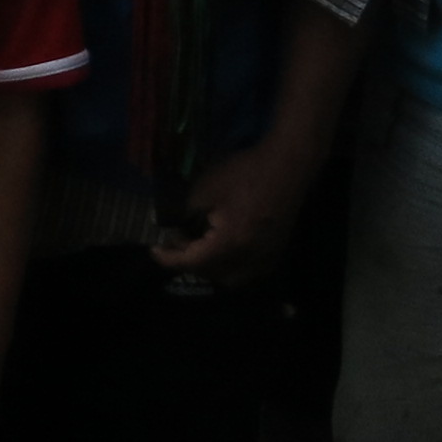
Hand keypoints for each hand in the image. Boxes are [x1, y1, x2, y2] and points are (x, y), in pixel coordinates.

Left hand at [152, 131, 321, 286]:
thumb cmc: (245, 172)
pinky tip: (222, 248)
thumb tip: (176, 224)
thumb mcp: (206, 188)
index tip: (154, 250)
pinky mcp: (275, 250)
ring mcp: (266, 257)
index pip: (194, 262)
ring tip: (197, 246)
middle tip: (176, 241)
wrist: (287, 164)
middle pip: (212, 274)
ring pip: (232, 278)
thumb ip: (187, 211)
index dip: (169, 258)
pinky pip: (249, 270)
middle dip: (189, 262)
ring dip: (211, 268)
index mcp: (231, 243)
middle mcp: (250, 258)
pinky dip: (231, 266)